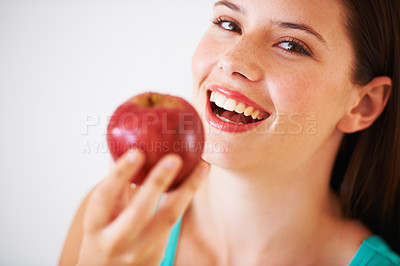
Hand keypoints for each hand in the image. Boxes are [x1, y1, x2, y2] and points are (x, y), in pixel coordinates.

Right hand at [77, 149, 208, 265]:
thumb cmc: (101, 238)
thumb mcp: (99, 216)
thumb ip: (113, 188)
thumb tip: (124, 151)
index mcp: (95, 227)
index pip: (105, 198)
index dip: (120, 175)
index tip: (137, 152)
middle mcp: (116, 242)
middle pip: (139, 212)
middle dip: (158, 182)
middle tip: (175, 158)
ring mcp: (138, 252)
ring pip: (167, 219)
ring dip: (187, 190)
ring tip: (202, 167)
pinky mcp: (156, 255)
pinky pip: (173, 223)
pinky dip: (184, 199)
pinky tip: (194, 181)